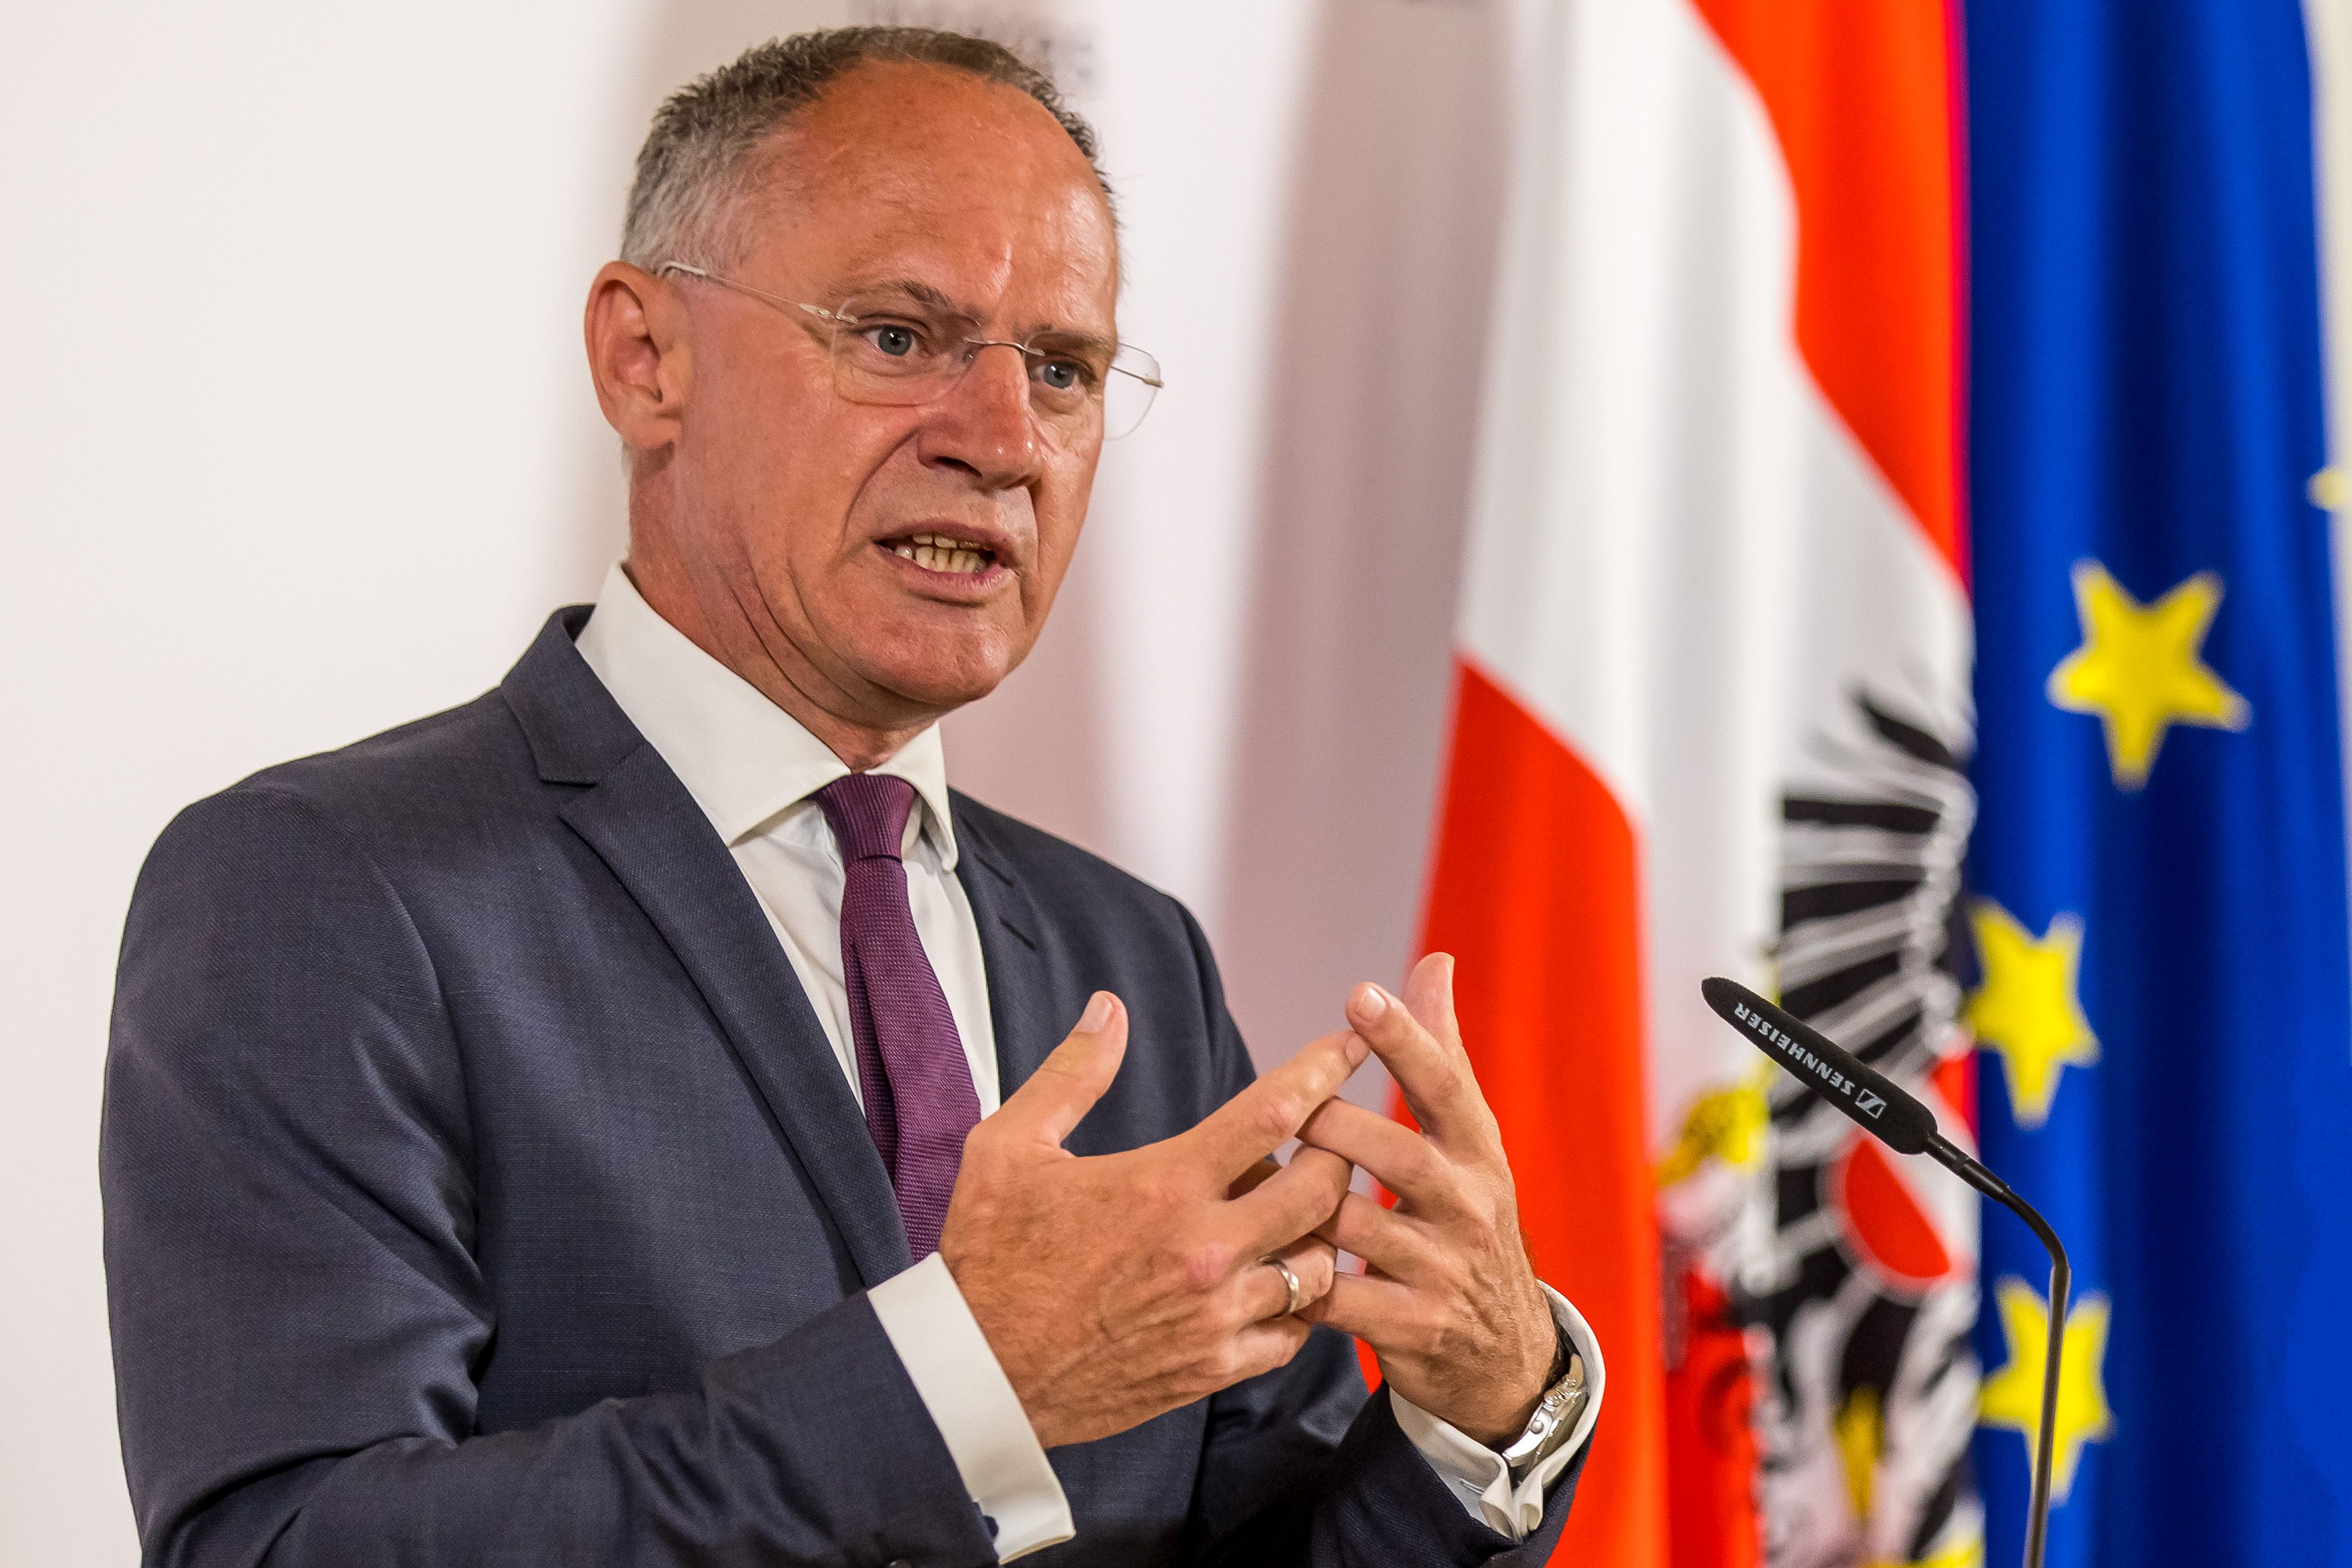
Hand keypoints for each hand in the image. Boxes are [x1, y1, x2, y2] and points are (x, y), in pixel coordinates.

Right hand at [939, 992, 1361, 1448]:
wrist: (975, 1374)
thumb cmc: (988, 1256)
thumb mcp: (1009, 1146)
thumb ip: (1073, 1074)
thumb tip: (1109, 1008)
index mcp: (1163, 1184)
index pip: (1274, 1112)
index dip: (1323, 1068)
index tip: (1350, 1045)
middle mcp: (1203, 1249)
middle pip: (1322, 1188)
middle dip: (1336, 1153)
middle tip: (1323, 1139)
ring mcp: (1214, 1315)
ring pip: (1319, 1265)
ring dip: (1320, 1231)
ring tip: (1295, 1213)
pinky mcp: (1213, 1368)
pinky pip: (1294, 1333)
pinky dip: (1298, 1303)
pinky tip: (1275, 1280)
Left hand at [1294, 954, 1556, 1447]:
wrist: (1504, 1350)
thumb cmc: (1465, 1217)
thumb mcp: (1467, 1141)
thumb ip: (1441, 1052)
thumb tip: (1434, 960)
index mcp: (1479, 1151)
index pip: (1447, 1085)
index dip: (1405, 1039)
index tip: (1359, 994)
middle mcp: (1470, 1206)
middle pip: (1395, 1154)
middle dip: (1332, 1127)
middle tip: (1282, 1110)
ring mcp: (1443, 1269)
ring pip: (1356, 1224)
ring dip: (1300, 1202)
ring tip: (1256, 1184)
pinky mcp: (1413, 1327)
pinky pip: (1338, 1296)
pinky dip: (1297, 1276)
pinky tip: (1265, 1259)